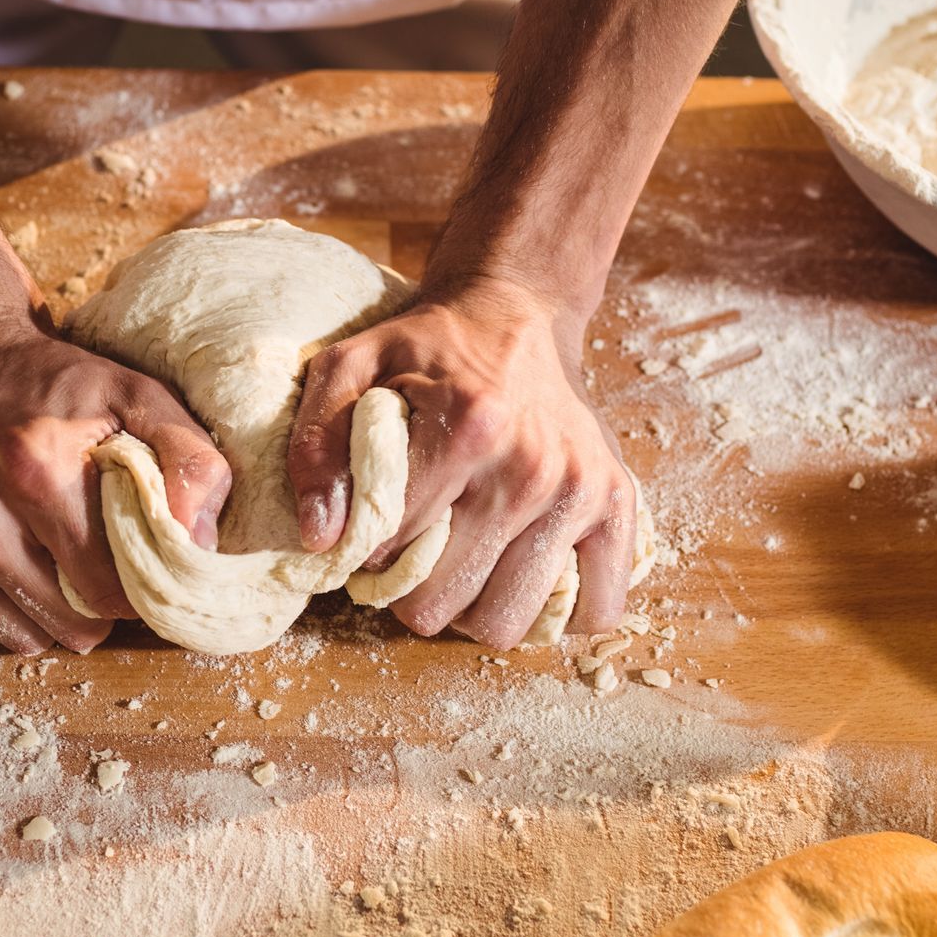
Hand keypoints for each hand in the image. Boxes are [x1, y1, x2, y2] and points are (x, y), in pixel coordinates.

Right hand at [0, 309, 230, 653]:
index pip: (103, 593)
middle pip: (55, 624)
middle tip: (89, 566)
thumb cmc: (54, 382)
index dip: (130, 593)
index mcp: (32, 470)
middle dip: (85, 609)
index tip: (131, 569)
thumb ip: (190, 460)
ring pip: (5, 633)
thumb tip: (200, 544)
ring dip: (35, 613)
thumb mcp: (137, 396)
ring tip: (44, 560)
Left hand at [287, 279, 638, 648]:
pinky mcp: (617, 506)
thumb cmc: (427, 347)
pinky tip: (521, 575)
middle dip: (412, 589)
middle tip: (415, 550)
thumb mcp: (351, 368)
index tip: (375, 525)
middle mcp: (531, 467)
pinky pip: (595, 611)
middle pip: (442, 603)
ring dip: (472, 609)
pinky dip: (554, 614)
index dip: (367, 550)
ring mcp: (581, 491)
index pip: (390, 550)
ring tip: (463, 563)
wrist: (517, 312)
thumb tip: (323, 536)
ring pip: (505, 624)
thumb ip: (318, 446)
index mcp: (469, 428)